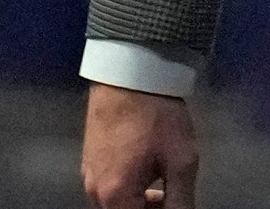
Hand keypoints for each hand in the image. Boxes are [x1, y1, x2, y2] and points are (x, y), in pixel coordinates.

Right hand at [83, 82, 198, 207]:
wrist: (129, 74)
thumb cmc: (157, 117)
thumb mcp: (180, 161)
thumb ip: (181, 200)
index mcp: (115, 196)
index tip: (174, 201)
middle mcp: (94, 191)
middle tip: (172, 193)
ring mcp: (88, 174)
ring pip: (115, 201)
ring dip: (138, 199)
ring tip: (162, 180)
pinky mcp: (88, 159)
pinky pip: (108, 186)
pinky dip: (127, 186)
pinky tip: (145, 165)